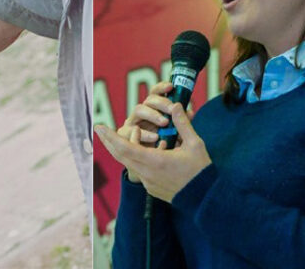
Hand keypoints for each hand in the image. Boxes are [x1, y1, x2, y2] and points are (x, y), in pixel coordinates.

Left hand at [96, 102, 210, 201]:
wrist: (205, 199)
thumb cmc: (201, 170)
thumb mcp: (194, 144)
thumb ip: (182, 124)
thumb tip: (175, 105)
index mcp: (155, 161)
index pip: (125, 147)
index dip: (110, 136)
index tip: (99, 127)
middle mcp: (147, 173)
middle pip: (120, 155)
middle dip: (108, 141)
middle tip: (100, 129)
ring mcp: (148, 182)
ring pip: (129, 162)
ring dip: (125, 148)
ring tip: (134, 133)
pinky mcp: (151, 188)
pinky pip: (138, 169)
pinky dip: (137, 157)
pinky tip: (147, 149)